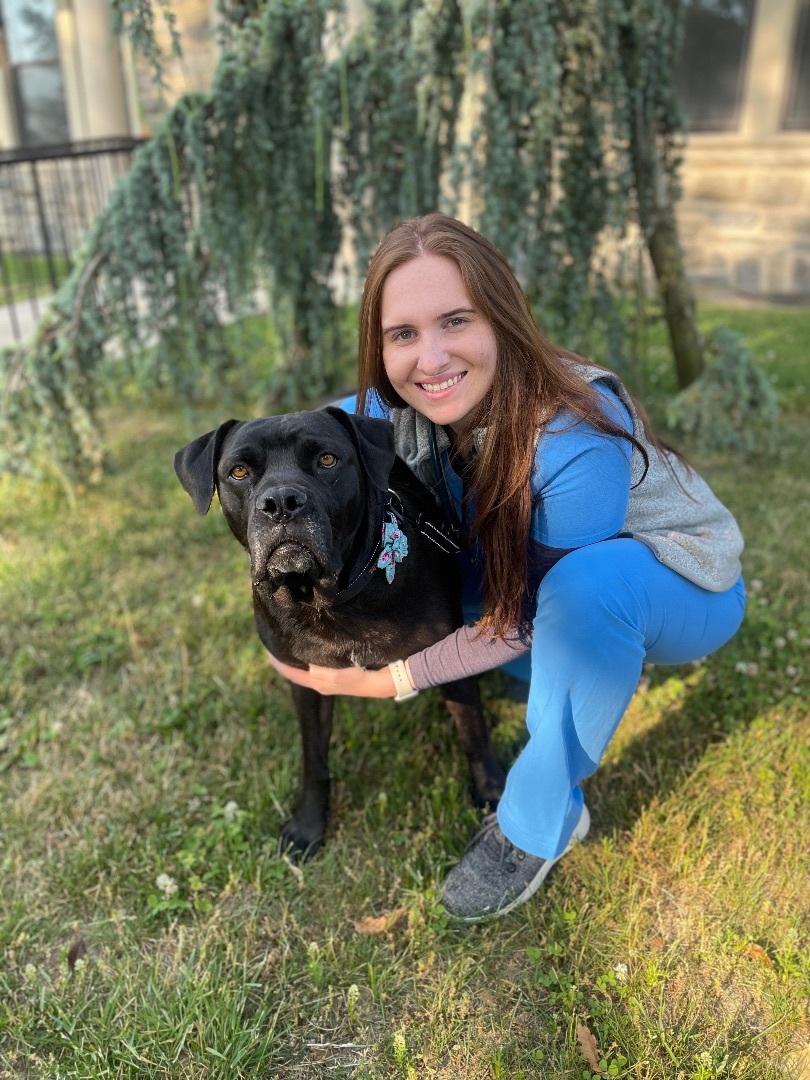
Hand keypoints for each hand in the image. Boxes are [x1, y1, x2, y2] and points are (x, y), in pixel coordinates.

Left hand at [266, 653, 397, 697]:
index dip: (278, 665)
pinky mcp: (334, 676)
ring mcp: (327, 680)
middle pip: (295, 673)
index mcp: (318, 683)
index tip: (267, 652)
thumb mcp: (341, 675)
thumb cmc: (361, 676)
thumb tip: (307, 668)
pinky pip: (312, 669)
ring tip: (284, 649)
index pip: (292, 674)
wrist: (380, 682)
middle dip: (283, 662)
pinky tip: (304, 654)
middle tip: (272, 647)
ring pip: (303, 671)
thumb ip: (324, 673)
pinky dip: (304, 662)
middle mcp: (319, 683)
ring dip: (293, 662)